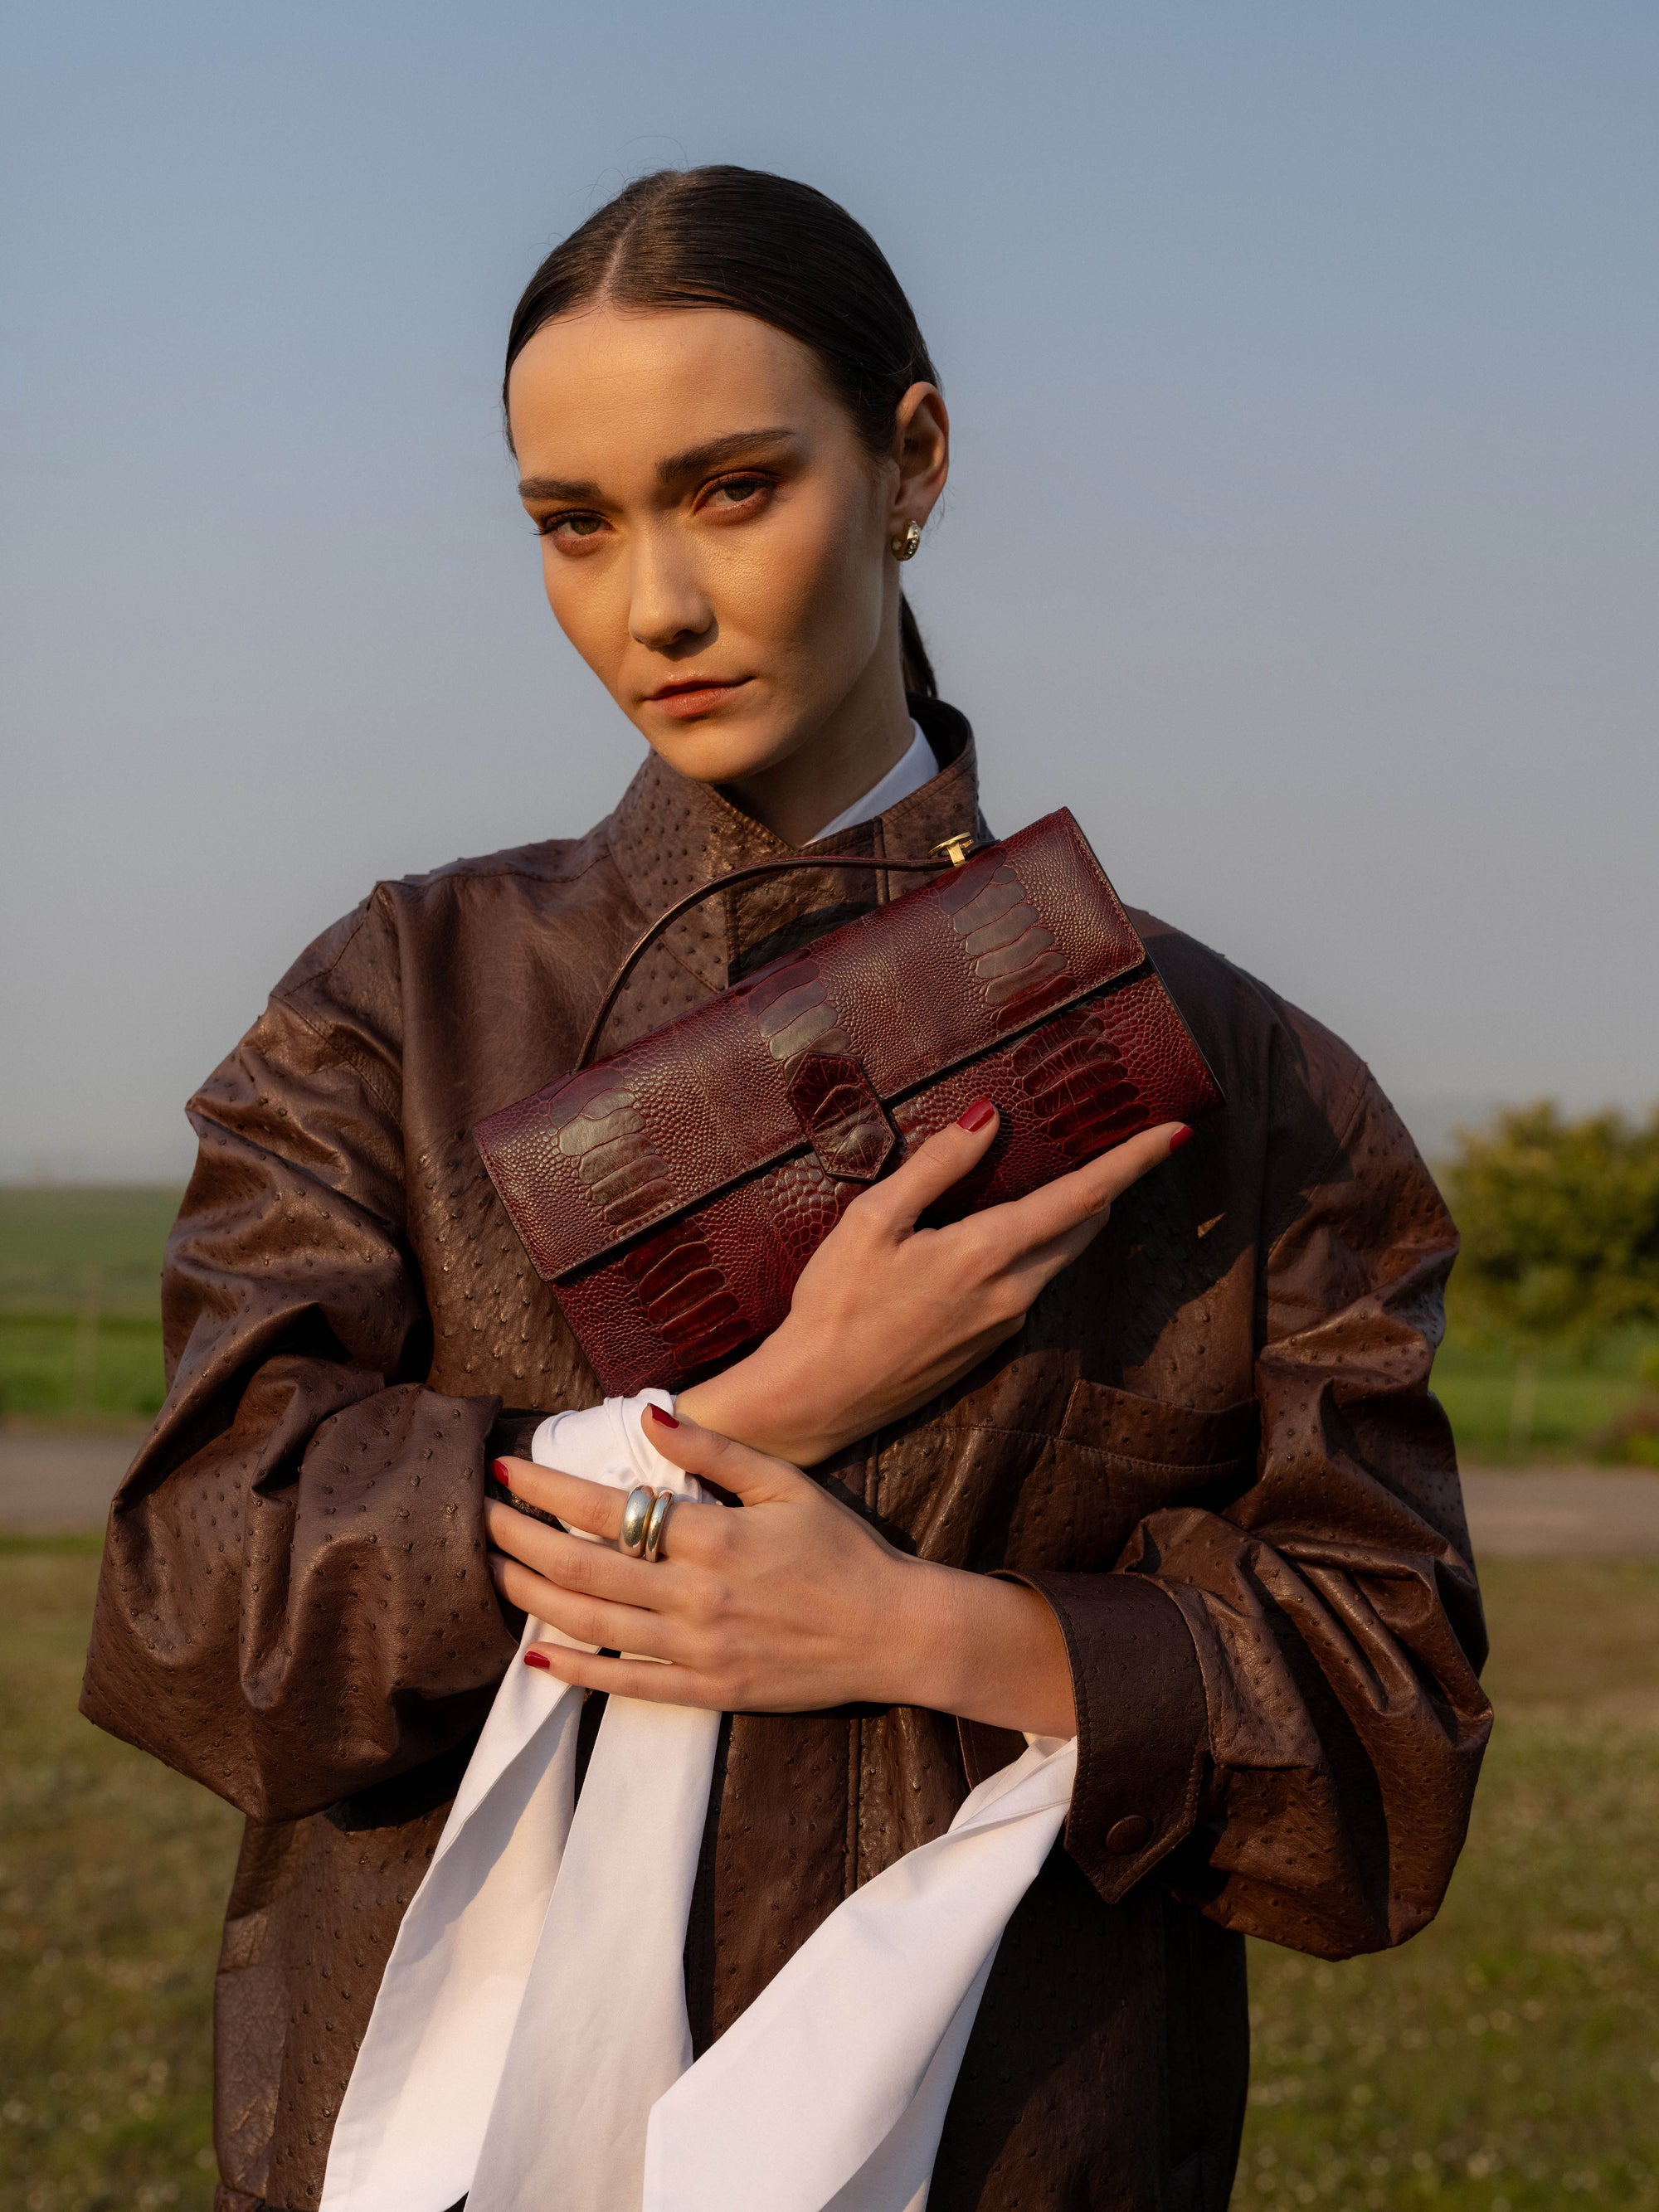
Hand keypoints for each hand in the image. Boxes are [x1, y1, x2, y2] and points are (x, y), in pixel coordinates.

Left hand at [485, 1407, 1074, 1734]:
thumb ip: (715, 1452)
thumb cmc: (842, 1550)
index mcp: (713, 1539)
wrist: (892, 1633)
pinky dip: (575, 1670)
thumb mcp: (786, 1484)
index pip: (608, 1509)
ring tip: (494, 1568)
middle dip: (521, 1537)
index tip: (505, 1470)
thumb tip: (651, 1414)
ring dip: (533, 1595)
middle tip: (480, 1514)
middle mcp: (695, 1597)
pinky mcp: (705, 1691)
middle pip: (583, 1567)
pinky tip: (535, 1654)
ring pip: (592, 1624)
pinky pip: (625, 1683)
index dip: (547, 1489)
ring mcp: (697, 1650)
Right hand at [680, 1105, 1188, 1465]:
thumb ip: (937, 1166)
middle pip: (1084, 1227)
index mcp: (987, 1254)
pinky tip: (996, 1236)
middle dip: (1109, 1185)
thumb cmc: (834, 1306)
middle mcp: (1012, 1293)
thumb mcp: (873, 1220)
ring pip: (1059, 1257)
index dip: (1133, 1161)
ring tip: (1061, 1178)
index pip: (1084, 1197)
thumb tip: (989, 1117)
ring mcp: (1005, 1325)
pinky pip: (1029, 1285)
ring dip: (1070, 1218)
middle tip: (1120, 1143)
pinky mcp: (988, 1346)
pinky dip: (1033, 1250)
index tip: (1177, 1131)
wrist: (816, 1399)